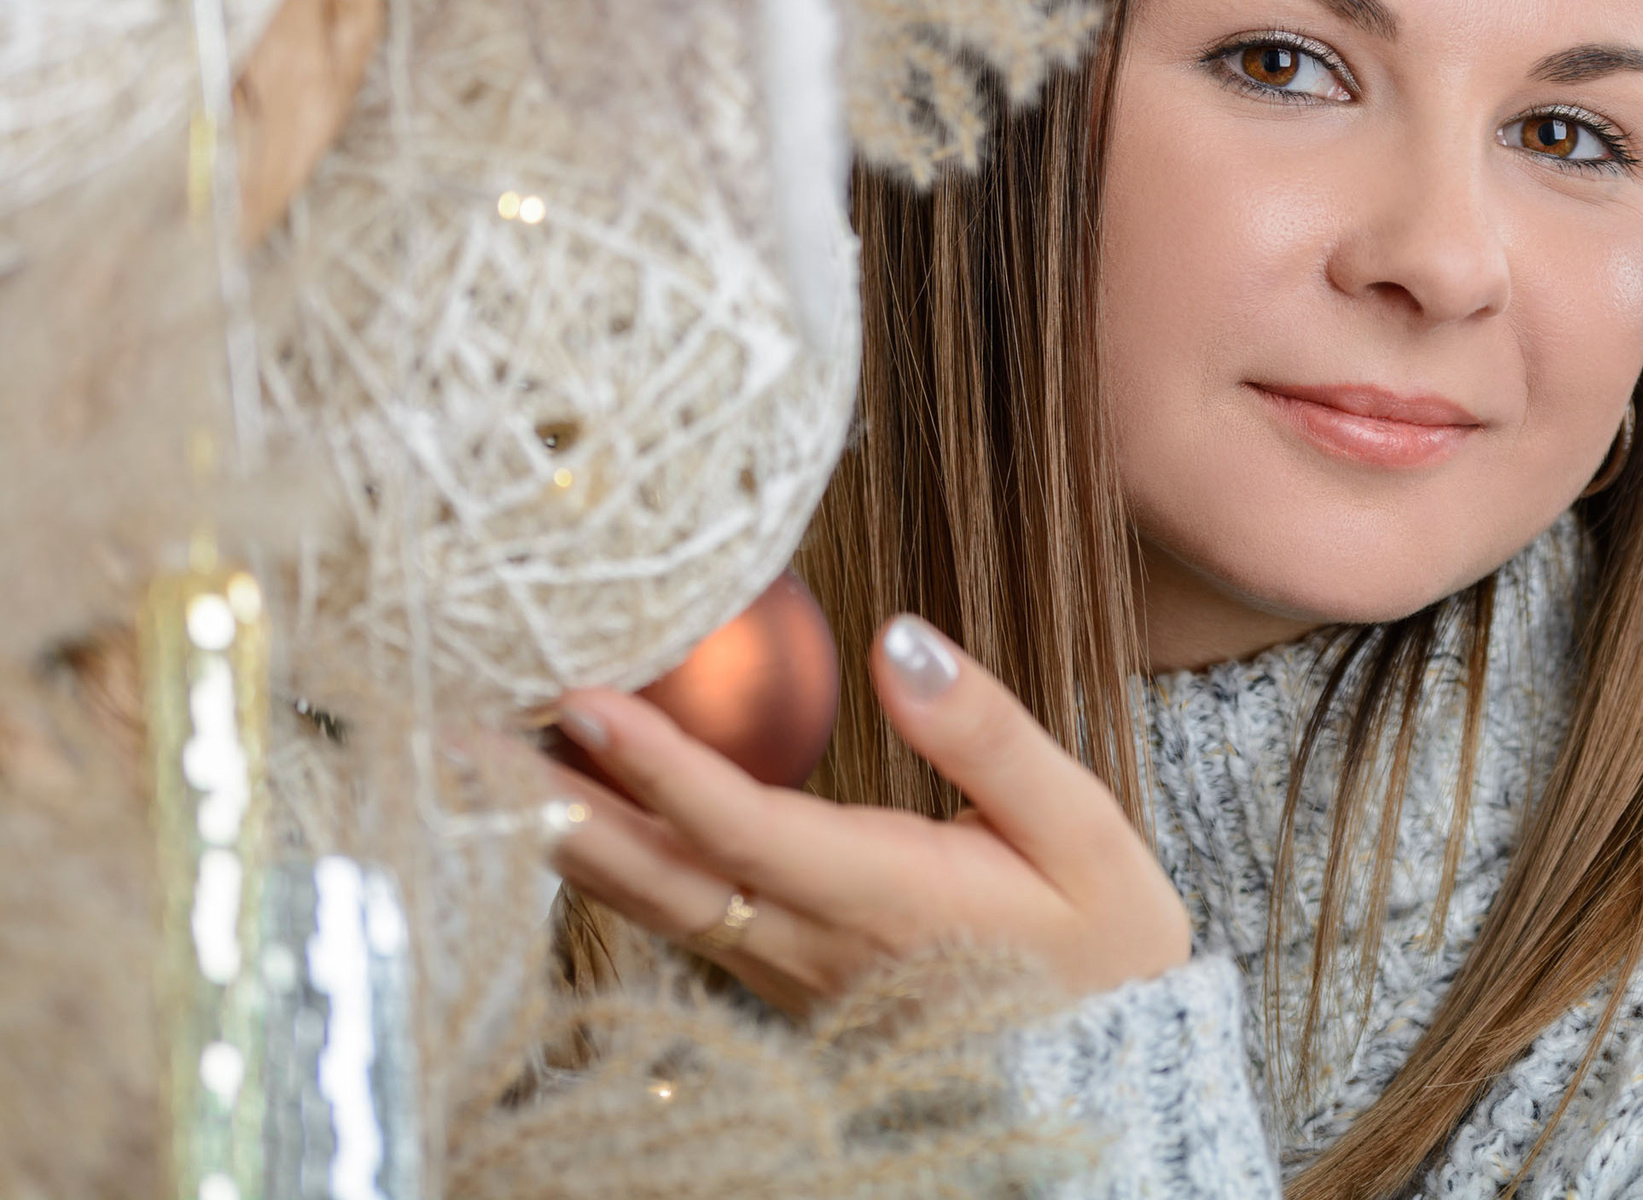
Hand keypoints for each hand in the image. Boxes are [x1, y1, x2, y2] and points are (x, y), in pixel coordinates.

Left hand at [545, 613, 1190, 1017]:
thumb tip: (899, 640)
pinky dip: (615, 862)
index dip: (657, 765)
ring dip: (567, 831)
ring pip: (652, 904)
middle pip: (654, 876)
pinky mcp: (787, 983)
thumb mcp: (1082, 827)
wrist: (1112, 1076)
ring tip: (487, 756)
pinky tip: (576, 811)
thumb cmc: (1107, 941)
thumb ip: (985, 732)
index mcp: (887, 897)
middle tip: (457, 727)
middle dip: (554, 800)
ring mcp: (792, 975)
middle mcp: (815, 944)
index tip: (580, 699)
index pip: (742, 827)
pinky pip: (678, 919)